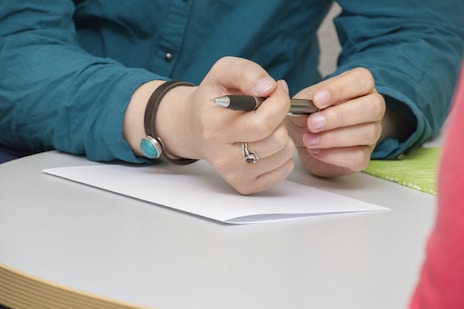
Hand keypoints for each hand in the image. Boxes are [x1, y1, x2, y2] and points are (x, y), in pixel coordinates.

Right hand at [163, 57, 295, 193]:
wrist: (195, 128)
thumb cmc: (213, 99)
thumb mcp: (223, 72)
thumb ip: (247, 72)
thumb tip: (269, 88)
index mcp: (215, 128)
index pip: (264, 123)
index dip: (280, 102)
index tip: (276, 91)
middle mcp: (222, 156)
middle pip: (276, 140)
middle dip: (280, 119)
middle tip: (268, 111)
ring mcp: (233, 174)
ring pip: (284, 155)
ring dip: (282, 136)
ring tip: (265, 127)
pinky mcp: (245, 185)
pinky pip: (283, 170)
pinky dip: (282, 154)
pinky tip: (266, 143)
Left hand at [285, 68, 384, 176]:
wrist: (304, 142)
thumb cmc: (307, 116)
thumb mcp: (301, 104)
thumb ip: (304, 104)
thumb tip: (307, 112)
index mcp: (358, 86)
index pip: (361, 79)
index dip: (340, 90)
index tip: (317, 100)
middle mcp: (371, 107)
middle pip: (373, 107)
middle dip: (340, 116)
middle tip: (313, 124)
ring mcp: (372, 132)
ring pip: (367, 133)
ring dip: (333, 138)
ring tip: (308, 140)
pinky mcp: (364, 156)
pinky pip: (359, 157)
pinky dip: (334, 155)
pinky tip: (315, 151)